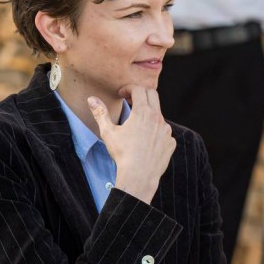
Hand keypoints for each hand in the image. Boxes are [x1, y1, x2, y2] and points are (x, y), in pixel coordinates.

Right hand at [89, 85, 174, 202]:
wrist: (139, 175)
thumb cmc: (122, 154)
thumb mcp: (108, 132)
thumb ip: (100, 113)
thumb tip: (92, 99)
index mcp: (144, 112)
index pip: (139, 89)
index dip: (129, 88)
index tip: (122, 94)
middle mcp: (158, 118)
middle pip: (153, 95)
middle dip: (141, 94)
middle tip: (130, 100)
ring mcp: (167, 131)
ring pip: (159, 115)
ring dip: (149, 114)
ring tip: (137, 124)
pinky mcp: (171, 142)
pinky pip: (164, 132)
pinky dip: (156, 131)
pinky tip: (146, 140)